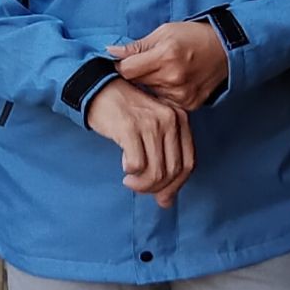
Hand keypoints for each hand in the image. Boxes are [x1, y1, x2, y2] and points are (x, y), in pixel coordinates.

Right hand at [87, 78, 194, 208]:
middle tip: (139, 188)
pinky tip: (124, 167)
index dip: (176, 186)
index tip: (162, 196)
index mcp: (180, 119)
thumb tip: (166, 201)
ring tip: (130, 180)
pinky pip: (137, 164)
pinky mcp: (130, 127)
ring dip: (142, 184)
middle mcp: (170, 119)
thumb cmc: (126, 113)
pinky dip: (131, 172)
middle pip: (173, 170)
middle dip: (156, 188)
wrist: (100, 89)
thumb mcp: (153, 130)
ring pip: (156, 171)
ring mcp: (151, 122)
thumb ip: (163, 160)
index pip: (189, 163)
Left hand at [106, 22, 227, 110]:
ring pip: (149, 94)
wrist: (226, 50)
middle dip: (136, 75)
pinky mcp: (189, 105)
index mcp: (165, 55)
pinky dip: (163, 94)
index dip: (122, 65)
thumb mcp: (164, 32)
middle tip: (144, 66)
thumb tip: (110, 51)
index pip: (127, 69)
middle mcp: (173, 77)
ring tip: (161, 72)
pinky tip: (172, 82)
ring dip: (149, 85)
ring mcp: (182, 94)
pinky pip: (164, 102)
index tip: (124, 62)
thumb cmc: (193, 36)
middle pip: (136, 83)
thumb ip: (137, 46)